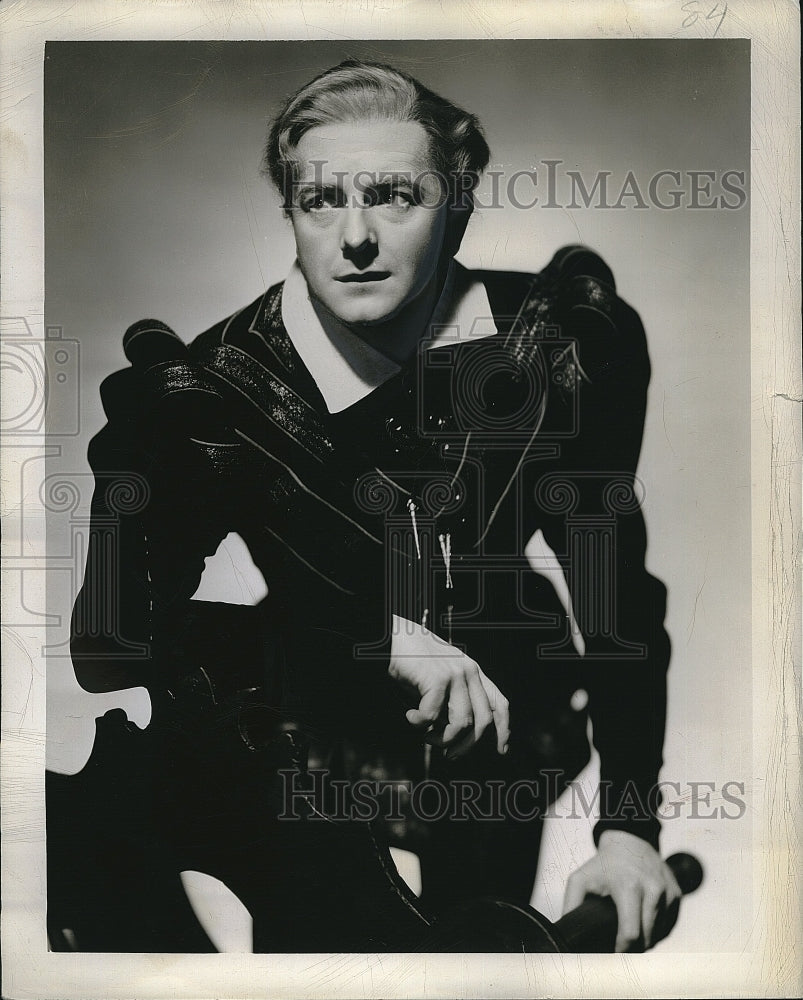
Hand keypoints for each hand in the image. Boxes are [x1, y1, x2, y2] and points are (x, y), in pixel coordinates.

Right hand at [388, 615, 509, 757]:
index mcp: (473, 672)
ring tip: (426, 736)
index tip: (501, 751)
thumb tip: (457, 734)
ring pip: (462, 724)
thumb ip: (452, 700)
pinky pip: (433, 716)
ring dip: (442, 739)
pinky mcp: (437, 678)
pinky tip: (410, 716)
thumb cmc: (413, 661)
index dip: (503, 729)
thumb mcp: (440, 679)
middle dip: (468, 746)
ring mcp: (455, 674)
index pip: (500, 703)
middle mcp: (469, 672)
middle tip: (450, 755)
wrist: (392, 637)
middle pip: (483, 721)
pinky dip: (419, 723)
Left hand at [562, 830, 681, 951]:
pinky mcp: (676, 893)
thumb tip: (568, 932)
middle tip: (620, 944)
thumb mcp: (581, 880)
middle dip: (634, 948)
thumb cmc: (603, 864)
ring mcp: (667, 891)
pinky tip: (644, 923)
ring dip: (647, 940)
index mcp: (628, 886)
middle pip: (648, 938)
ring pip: (660, 934)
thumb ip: (571, 906)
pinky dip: (658, 930)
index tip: (614, 953)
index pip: (631, 934)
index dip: (622, 950)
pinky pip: (670, 925)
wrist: (628, 840)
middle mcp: (652, 889)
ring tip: (631, 933)